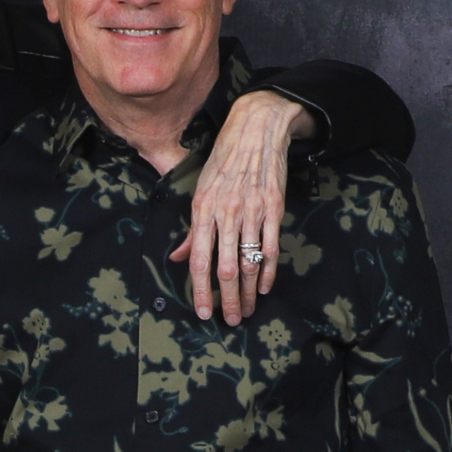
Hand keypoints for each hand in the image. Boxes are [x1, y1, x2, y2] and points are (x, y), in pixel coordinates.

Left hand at [170, 89, 313, 325]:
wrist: (255, 130)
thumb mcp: (199, 192)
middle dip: (227, 299)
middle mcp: (225, 213)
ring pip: (249, 261)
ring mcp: (252, 211)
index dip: (200, 290)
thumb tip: (177, 258)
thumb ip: (190, 230)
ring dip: (249, 291)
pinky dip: (268, 270)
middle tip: (230, 321)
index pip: (198, 260)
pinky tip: (265, 287)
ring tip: (248, 310)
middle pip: (225, 268)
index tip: (203, 312)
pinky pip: (271, 246)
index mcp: (202, 211)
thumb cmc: (223, 162)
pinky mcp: (274, 208)